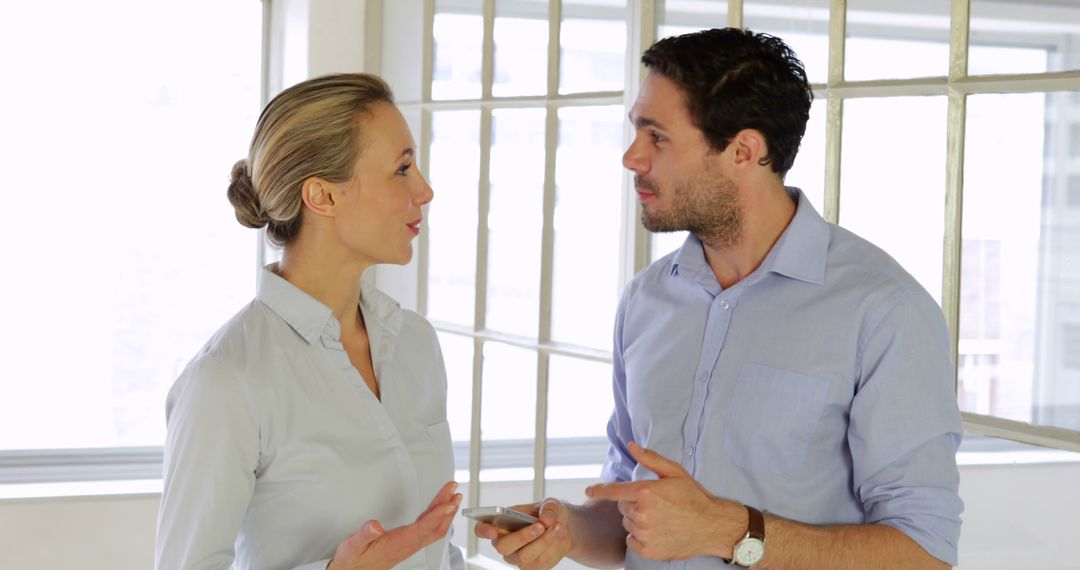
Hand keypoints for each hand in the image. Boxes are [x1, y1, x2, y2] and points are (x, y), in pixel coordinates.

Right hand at [328, 481, 461, 569]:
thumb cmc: (355, 559)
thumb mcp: (354, 546)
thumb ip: (364, 535)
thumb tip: (375, 525)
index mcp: (399, 542)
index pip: (424, 527)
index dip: (438, 514)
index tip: (448, 502)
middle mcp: (408, 544)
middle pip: (435, 525)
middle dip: (447, 507)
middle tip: (455, 490)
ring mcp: (411, 545)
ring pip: (435, 528)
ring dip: (446, 512)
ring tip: (453, 497)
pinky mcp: (409, 543)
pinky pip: (430, 530)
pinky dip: (439, 517)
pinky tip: (440, 510)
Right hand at [474, 499, 571, 568]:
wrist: (563, 528)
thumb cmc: (549, 513)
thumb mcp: (551, 504)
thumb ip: (549, 508)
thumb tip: (546, 518)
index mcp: (500, 523)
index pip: (482, 529)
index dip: (483, 531)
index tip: (492, 530)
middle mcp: (504, 543)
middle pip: (503, 547)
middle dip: (523, 536)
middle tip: (541, 526)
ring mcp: (516, 558)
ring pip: (524, 556)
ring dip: (544, 542)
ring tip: (558, 527)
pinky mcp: (531, 568)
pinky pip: (539, 563)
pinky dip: (552, 549)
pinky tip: (559, 537)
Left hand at [585, 442, 743, 560]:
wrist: (712, 525)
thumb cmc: (694, 496)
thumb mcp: (674, 472)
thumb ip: (649, 458)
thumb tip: (631, 445)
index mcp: (645, 492)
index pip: (613, 491)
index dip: (598, 490)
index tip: (588, 490)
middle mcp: (642, 513)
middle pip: (623, 507)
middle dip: (633, 503)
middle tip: (655, 503)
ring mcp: (645, 534)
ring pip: (628, 523)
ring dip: (638, 520)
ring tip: (660, 518)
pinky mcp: (649, 550)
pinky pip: (632, 540)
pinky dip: (640, 537)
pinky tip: (657, 532)